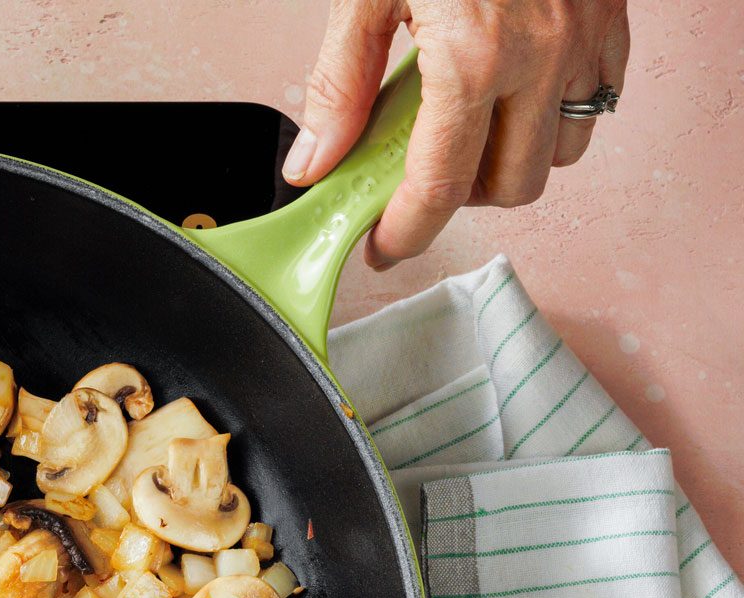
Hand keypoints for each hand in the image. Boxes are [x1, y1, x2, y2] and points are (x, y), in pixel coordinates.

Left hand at [285, 0, 630, 266]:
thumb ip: (338, 84)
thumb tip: (313, 162)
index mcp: (473, 55)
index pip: (439, 186)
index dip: (406, 231)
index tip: (381, 245)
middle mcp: (542, 55)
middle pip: (511, 186)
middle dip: (460, 197)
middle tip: (417, 174)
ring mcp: (587, 38)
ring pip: (562, 151)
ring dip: (511, 158)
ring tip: (465, 125)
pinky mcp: (613, 18)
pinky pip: (598, 100)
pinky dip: (554, 114)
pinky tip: (510, 89)